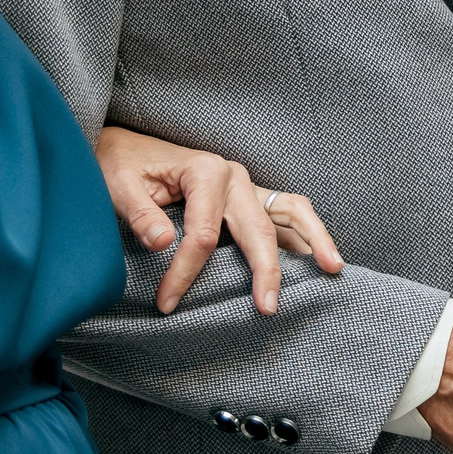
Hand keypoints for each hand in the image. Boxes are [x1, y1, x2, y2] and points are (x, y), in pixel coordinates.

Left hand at [94, 126, 342, 313]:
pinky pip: (286, 215)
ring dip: (314, 240)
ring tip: (333, 269)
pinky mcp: (248, 198)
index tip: (166, 301)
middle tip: (268, 306)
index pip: (203, 234)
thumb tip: (162, 243)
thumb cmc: (121, 166)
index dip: (185, 272)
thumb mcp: (119, 186)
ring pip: (291, 212)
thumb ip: (140, 215)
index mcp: (204, 171)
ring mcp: (246, 186)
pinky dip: (305, 235)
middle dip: (266, 269)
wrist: (123, 147)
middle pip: (259, 227)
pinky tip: (318, 260)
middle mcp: (233, 177)